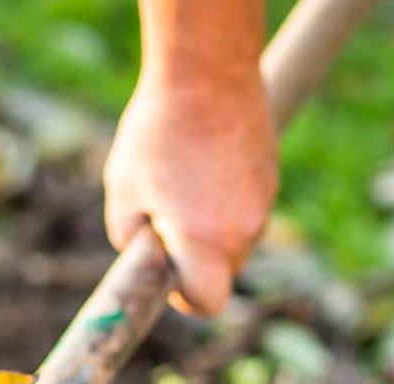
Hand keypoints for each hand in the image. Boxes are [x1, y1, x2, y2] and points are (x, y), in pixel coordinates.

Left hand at [104, 72, 277, 315]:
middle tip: (163, 214)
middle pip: (222, 272)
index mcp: (205, 242)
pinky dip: (225, 197)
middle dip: (194, 256)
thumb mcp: (122, 190)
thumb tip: (147, 255)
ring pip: (234, 238)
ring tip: (182, 177)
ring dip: (210, 224)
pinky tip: (204, 159)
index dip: (185, 298)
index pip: (208, 304)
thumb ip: (131, 239)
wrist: (207, 71)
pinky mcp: (270, 178)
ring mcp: (263, 204)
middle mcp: (243, 231)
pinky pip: (245, 207)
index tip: (169, 275)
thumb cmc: (158, 132)